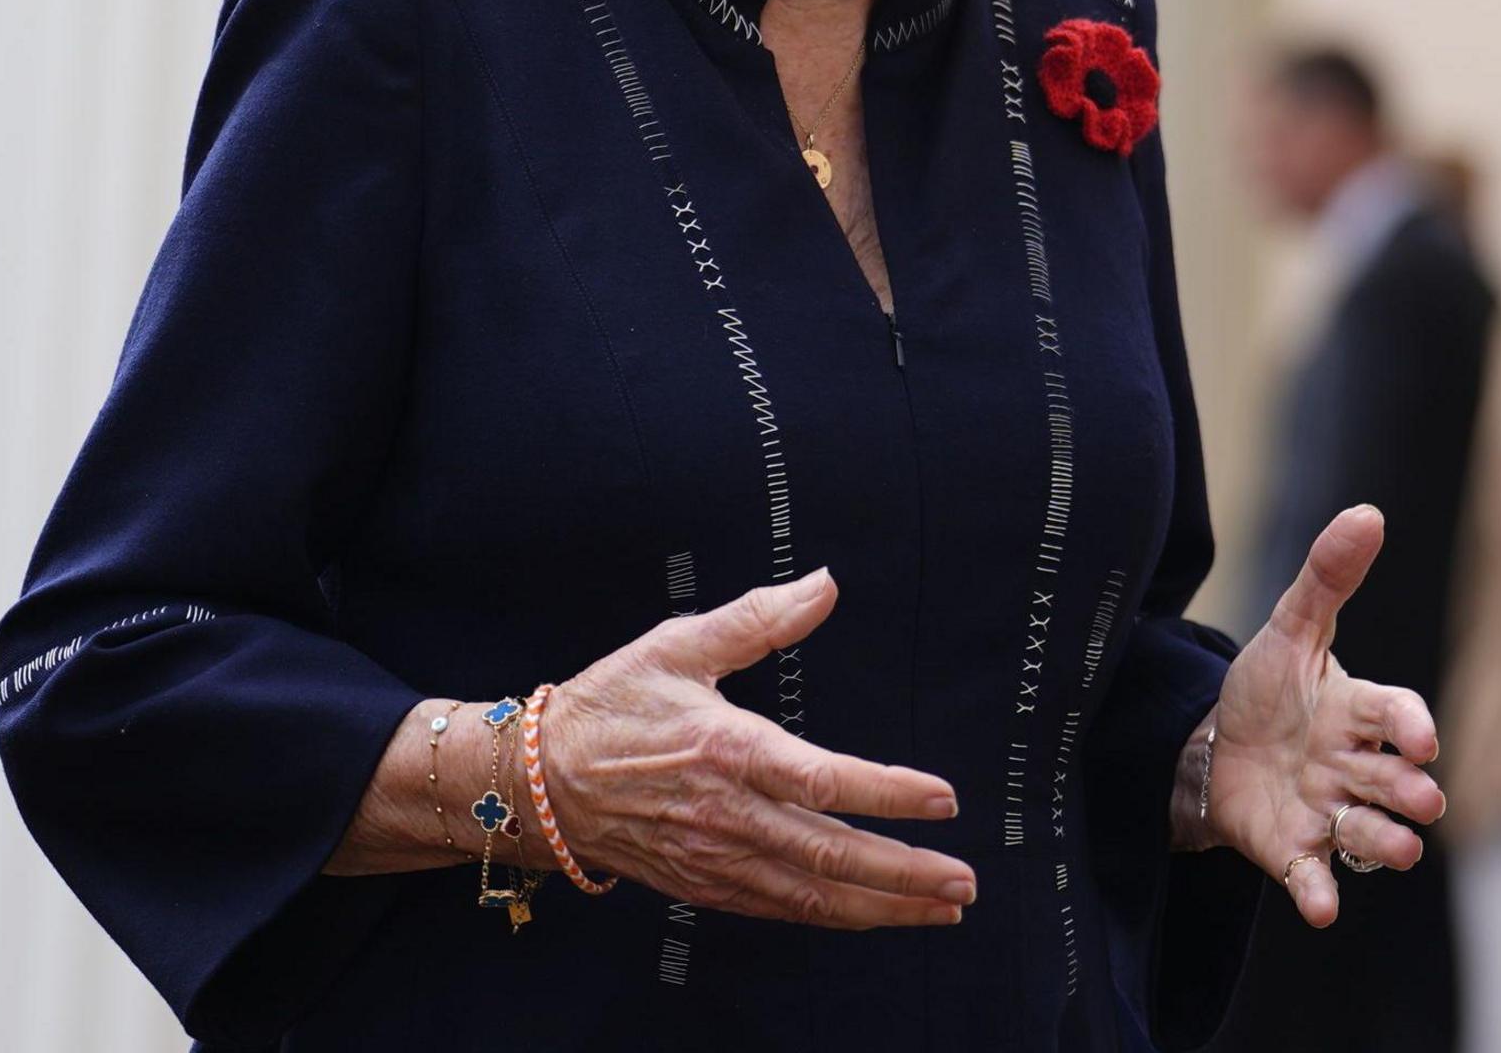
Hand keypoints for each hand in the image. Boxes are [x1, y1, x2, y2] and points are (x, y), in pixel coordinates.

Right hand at [538, 570, 977, 929]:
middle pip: (829, 854)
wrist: (536, 782)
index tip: (944, 800)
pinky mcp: (705, 885)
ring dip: (883, 907)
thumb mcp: (678, 644)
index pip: (822, 780)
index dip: (888, 793)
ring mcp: (715, 858)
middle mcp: (726, 814)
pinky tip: (875, 915)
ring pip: (812, 895)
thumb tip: (826, 584)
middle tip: (964, 880)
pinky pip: (781, 909)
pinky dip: (833, 916)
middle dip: (905, 873)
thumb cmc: (610, 706)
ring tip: (943, 908)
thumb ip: (759, 618)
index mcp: (727, 750)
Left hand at [1194, 505, 1447, 926]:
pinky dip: (1320, 893)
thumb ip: (1327, 577)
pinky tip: (1321, 907)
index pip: (1395, 715)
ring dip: (1385, 843)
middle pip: (1395, 783)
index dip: (1410, 726)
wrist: (1211, 747)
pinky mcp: (1294, 852)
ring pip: (1369, 834)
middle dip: (1410, 793)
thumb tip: (1368, 513)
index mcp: (1357, 712)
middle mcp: (1353, 767)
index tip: (1420, 738)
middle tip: (1420, 798)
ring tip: (1394, 848)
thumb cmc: (1266, 689)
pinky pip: (1315, 877)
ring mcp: (1327, 812)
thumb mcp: (1290, 628)